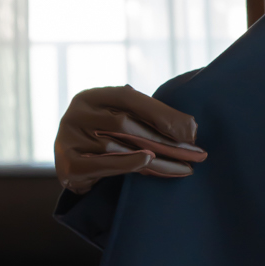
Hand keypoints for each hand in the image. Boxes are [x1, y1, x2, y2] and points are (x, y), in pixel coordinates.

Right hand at [54, 85, 206, 194]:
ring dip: (157, 159)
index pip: (128, 97)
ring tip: (185, 167)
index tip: (192, 130)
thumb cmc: (106, 139)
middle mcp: (76, 113)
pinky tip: (149, 162)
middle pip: (125, 123)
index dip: (161, 112)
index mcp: (91, 96)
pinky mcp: (67, 165)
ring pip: (118, 146)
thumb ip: (148, 117)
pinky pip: (102, 163)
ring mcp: (67, 139)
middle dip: (166, 140)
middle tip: (197, 154)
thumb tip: (191, 128)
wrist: (73, 169)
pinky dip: (127, 163)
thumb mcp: (122, 120)